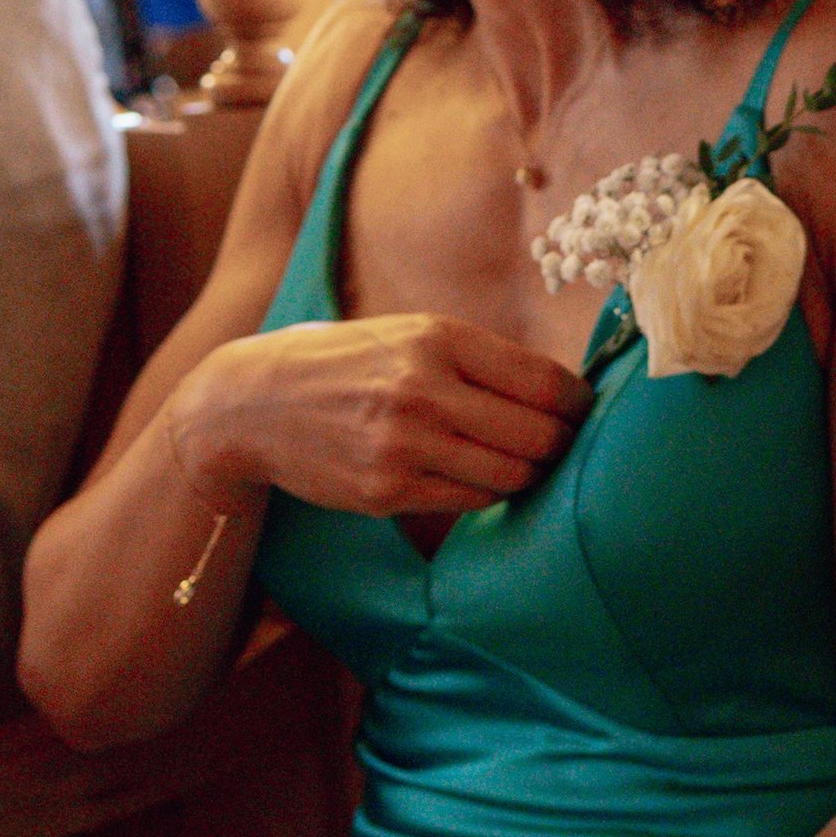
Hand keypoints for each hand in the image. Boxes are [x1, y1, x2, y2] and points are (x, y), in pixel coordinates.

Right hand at [169, 313, 588, 519]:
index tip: (581, 412)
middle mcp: (423, 389)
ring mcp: (404, 444)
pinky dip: (485, 493)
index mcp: (438, 339)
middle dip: (560, 445)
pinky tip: (475, 478)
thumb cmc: (348, 364)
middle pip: (537, 436)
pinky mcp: (387, 490)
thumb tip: (560, 392)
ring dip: (527, 475)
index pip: (544, 381)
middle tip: (560, 446)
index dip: (577, 404)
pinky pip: (470, 501)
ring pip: (510, 475)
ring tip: (521, 465)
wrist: (254, 402)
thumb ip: (478, 359)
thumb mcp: (409, 335)